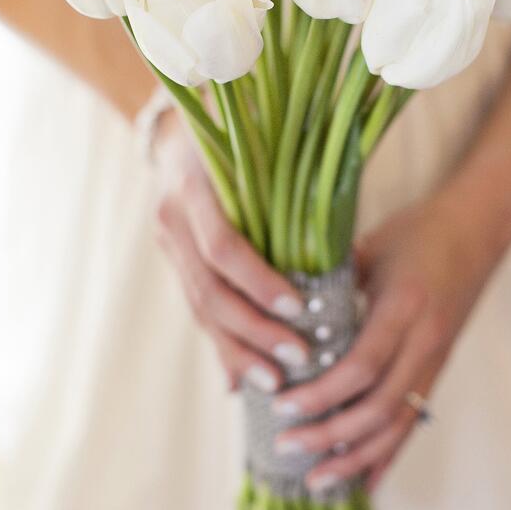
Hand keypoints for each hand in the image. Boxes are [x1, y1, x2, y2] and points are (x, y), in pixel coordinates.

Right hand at [154, 108, 309, 391]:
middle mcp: (172, 217)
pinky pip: (198, 309)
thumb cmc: (243, 131)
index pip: (222, 247)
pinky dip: (223, 344)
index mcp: (194, 184)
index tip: (299, 310)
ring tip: (276, 383)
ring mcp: (167, 241)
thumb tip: (343, 230)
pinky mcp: (173, 259)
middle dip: (252, 331)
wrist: (183, 126)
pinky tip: (242, 378)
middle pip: (208, 290)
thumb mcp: (262, 144)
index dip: (258, 283)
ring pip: (199, 308)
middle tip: (297, 361)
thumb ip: (289, 180)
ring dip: (237, 350)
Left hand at [273, 192, 509, 491]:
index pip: (362, 366)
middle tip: (286, 446)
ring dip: (357, 457)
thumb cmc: (420, 229)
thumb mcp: (372, 245)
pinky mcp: (440, 367)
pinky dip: (388, 454)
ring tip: (318, 480)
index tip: (284, 408)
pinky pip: (413, 419)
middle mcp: (425, 340)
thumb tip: (280, 308)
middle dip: (330, 435)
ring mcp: (436, 358)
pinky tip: (365, 481)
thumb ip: (331, 279)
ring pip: (398, 424)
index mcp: (405, 307)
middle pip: (379, 407)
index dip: (322, 394)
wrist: (480, 228)